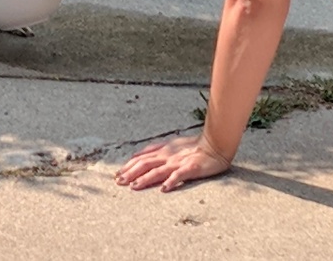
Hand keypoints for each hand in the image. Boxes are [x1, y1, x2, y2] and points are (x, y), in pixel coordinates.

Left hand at [115, 135, 231, 191]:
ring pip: (158, 170)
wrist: (215, 143)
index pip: (142, 157)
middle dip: (130, 172)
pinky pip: (179, 175)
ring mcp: (178, 162)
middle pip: (145, 163)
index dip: (129, 165)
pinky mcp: (191, 168)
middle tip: (118, 182)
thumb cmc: (195, 145)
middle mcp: (168, 155)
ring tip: (133, 186)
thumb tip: (140, 154)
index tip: (118, 173)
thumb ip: (157, 149)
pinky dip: (171, 181)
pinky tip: (163, 189)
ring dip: (144, 178)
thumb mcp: (172, 144)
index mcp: (163, 149)